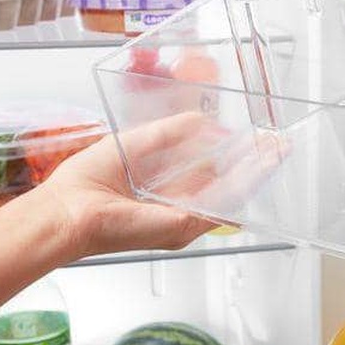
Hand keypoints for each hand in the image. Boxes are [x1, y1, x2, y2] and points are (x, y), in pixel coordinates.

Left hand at [36, 113, 287, 259]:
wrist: (67, 213)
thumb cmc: (83, 188)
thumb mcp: (133, 145)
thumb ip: (168, 133)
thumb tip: (200, 120)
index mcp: (166, 193)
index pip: (210, 174)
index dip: (235, 156)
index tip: (254, 139)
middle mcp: (179, 209)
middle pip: (229, 185)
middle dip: (255, 163)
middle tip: (277, 144)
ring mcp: (184, 219)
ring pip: (232, 193)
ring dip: (258, 170)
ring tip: (277, 150)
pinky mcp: (184, 224)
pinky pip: (223, 201)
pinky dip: (245, 180)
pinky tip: (260, 163)